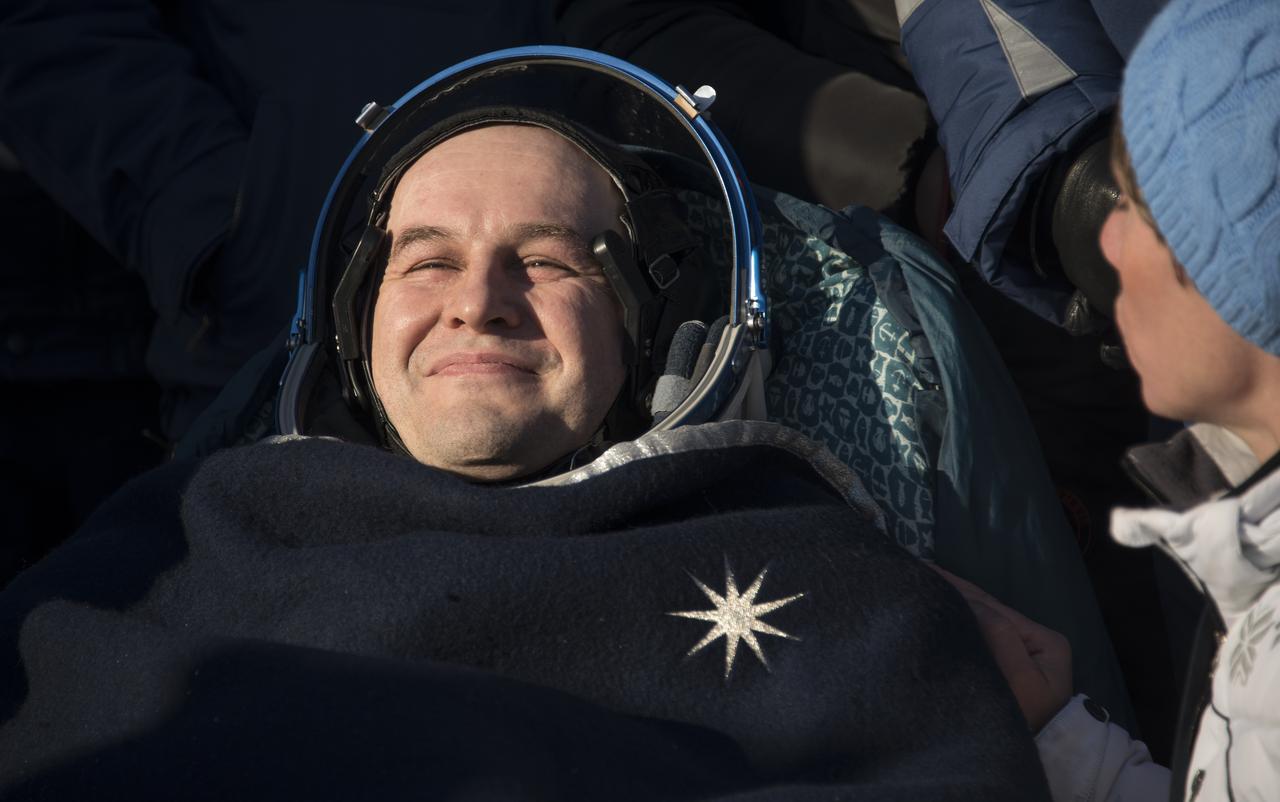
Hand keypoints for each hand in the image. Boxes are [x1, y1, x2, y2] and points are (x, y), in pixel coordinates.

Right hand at [934, 566, 1072, 731]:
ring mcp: (1020, 654)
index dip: (961, 589)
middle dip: (956, 588)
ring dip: (956, 599)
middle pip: (989, 609)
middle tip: (922, 567)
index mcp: (1044, 641)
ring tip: (927, 577)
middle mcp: (1034, 641)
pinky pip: (978, 635)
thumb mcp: (1019, 679)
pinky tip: (941, 603)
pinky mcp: (1006, 666)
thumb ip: (999, 635)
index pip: (995, 608)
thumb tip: (971, 603)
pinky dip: (959, 617)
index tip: (929, 570)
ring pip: (982, 619)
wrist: (1036, 757)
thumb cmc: (1027, 719)